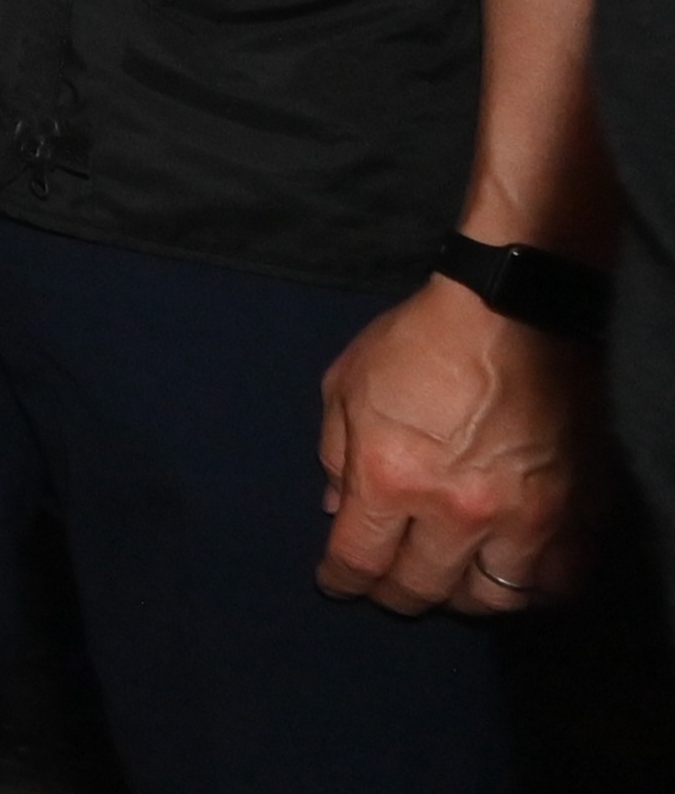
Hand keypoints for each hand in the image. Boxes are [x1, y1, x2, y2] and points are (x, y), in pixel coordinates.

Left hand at [316, 272, 587, 612]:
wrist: (512, 310)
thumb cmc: (419, 340)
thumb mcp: (347, 384)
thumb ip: (335, 454)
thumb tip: (336, 510)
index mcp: (391, 476)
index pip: (360, 560)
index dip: (342, 582)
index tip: (338, 584)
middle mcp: (457, 510)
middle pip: (423, 588)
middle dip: (396, 593)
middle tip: (390, 586)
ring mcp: (524, 516)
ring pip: (493, 599)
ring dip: (464, 597)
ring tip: (451, 580)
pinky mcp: (574, 510)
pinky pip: (557, 579)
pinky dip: (532, 586)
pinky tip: (511, 571)